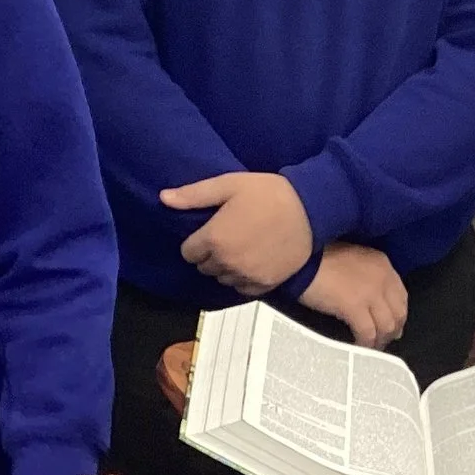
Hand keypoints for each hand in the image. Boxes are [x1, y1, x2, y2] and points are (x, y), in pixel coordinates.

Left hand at [161, 172, 313, 293]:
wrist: (311, 209)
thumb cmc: (269, 193)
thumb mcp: (229, 184)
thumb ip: (194, 195)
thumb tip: (163, 198)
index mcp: (214, 239)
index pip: (188, 252)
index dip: (197, 241)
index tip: (211, 230)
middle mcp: (226, 262)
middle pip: (204, 267)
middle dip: (210, 254)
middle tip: (229, 236)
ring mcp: (246, 276)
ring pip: (222, 279)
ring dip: (226, 267)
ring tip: (243, 247)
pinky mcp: (264, 285)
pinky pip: (242, 289)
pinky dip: (243, 278)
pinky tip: (254, 260)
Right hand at [299, 244, 407, 348]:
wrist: (303, 257)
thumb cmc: (321, 256)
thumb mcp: (352, 259)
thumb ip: (366, 275)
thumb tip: (371, 300)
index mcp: (383, 264)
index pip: (400, 295)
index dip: (398, 314)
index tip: (392, 325)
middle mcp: (383, 278)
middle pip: (398, 312)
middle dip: (392, 330)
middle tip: (383, 342)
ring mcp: (370, 293)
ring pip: (386, 326)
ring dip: (380, 340)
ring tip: (371, 348)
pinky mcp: (355, 307)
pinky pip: (368, 333)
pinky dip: (365, 343)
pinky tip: (358, 347)